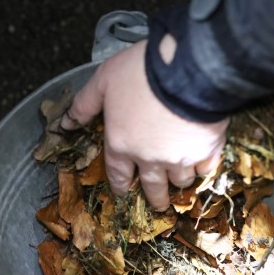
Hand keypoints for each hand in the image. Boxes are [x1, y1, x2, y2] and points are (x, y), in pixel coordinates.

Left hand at [61, 38, 228, 210]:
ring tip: (181, 181)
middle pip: (152, 187)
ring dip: (179, 181)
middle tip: (157, 204)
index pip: (118, 174)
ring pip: (180, 180)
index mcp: (122, 144)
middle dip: (154, 197)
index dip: (120, 185)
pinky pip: (205, 169)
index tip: (123, 193)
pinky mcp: (207, 151)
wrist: (185, 70)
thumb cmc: (140, 73)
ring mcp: (180, 158)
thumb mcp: (104, 80)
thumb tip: (66, 123)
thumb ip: (85, 104)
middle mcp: (150, 159)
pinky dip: (203, 169)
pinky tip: (203, 165)